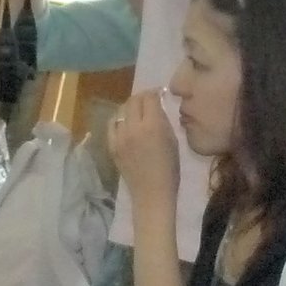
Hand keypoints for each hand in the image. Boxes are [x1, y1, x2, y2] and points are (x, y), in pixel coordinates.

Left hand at [108, 90, 179, 204]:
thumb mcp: (173, 141)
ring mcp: (119, 136)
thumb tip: (157, 107)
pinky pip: (112, 124)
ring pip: (121, 110)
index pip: (150, 98)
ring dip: (130, 106)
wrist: (152, 193)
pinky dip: (119, 119)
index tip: (160, 94)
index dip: (155, 92)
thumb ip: (163, 122)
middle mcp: (134, 127)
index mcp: (153, 126)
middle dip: (142, 97)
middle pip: (134, 100)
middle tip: (149, 100)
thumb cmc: (170, 169)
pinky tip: (125, 122)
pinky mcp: (111, 145)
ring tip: (137, 110)